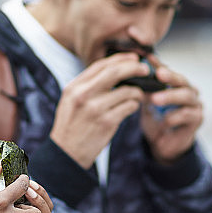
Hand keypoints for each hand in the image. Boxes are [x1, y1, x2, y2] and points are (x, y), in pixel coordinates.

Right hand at [50, 53, 147, 167]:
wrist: (66, 154)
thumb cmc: (71, 126)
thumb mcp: (70, 101)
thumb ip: (87, 85)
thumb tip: (115, 70)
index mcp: (74, 87)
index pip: (100, 65)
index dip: (120, 59)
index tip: (133, 58)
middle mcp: (84, 95)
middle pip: (115, 72)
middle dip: (134, 68)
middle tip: (145, 70)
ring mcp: (96, 109)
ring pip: (127, 91)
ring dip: (137, 92)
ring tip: (136, 96)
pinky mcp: (107, 122)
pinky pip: (129, 107)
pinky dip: (134, 105)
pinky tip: (131, 108)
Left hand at [140, 56, 203, 164]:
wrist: (163, 144)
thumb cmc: (156, 120)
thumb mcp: (148, 103)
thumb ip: (145, 89)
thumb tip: (134, 73)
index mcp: (177, 84)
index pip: (169, 71)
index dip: (160, 64)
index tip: (149, 58)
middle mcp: (189, 91)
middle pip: (182, 80)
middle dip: (170, 76)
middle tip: (159, 74)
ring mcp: (195, 105)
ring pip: (186, 96)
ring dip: (170, 96)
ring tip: (155, 99)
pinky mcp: (197, 119)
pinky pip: (186, 115)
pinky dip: (173, 117)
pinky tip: (163, 121)